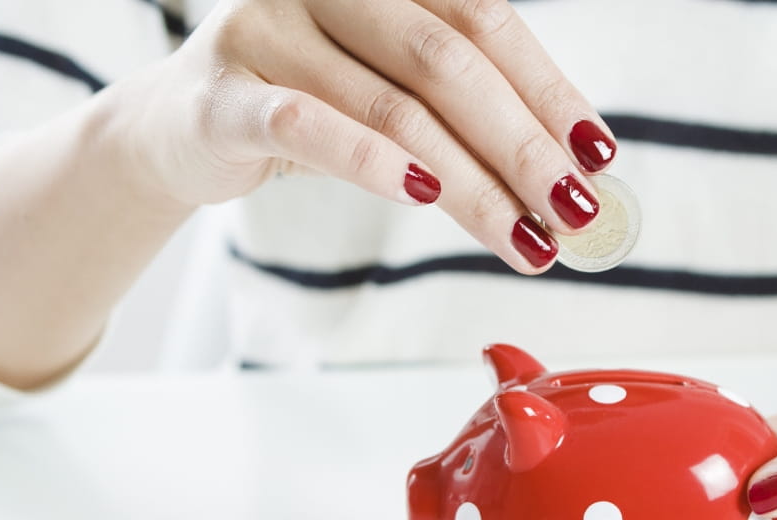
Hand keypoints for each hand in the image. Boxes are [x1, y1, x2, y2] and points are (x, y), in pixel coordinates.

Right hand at [105, 0, 614, 270]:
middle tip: (575, 211)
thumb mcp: (388, 90)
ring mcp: (267, 29)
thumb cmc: (307, 106)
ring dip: (473, 183)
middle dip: (523, 144)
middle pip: (446, 62)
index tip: (598, 154)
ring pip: (393, 108)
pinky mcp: (223, 95)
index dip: (547, 86)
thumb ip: (461, 110)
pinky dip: (373, 162)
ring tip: (526, 240)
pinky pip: (307, 126)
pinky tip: (427, 196)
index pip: (482, 19)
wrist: (178, 128)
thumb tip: (566, 175)